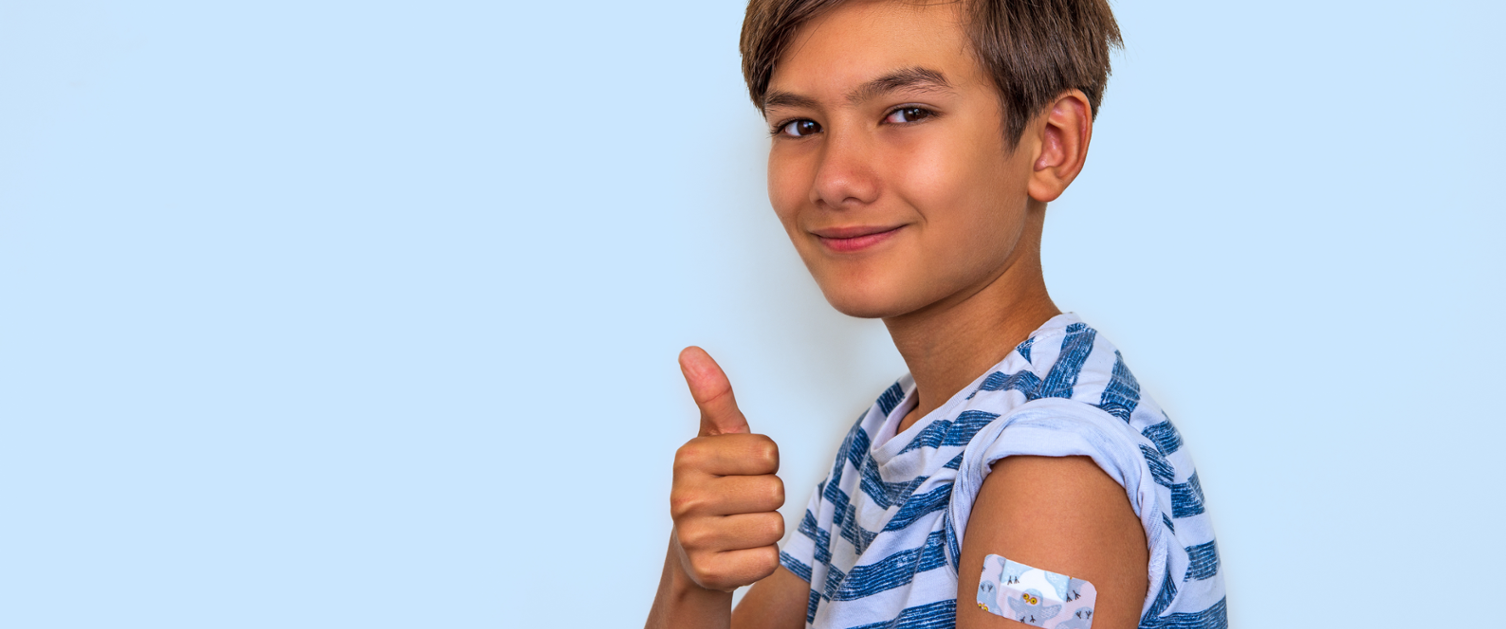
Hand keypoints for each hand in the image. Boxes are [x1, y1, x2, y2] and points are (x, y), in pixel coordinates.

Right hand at [669, 347, 785, 591]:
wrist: (695, 553)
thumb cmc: (716, 487)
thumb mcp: (719, 440)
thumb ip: (714, 396)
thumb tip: (691, 351)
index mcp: (689, 457)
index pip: (768, 453)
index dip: (765, 464)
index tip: (741, 471)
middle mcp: (684, 497)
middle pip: (774, 491)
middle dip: (768, 498)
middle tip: (742, 503)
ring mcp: (694, 538)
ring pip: (774, 526)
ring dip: (766, 529)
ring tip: (740, 526)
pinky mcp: (710, 574)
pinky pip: (768, 560)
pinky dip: (762, 558)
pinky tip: (738, 553)